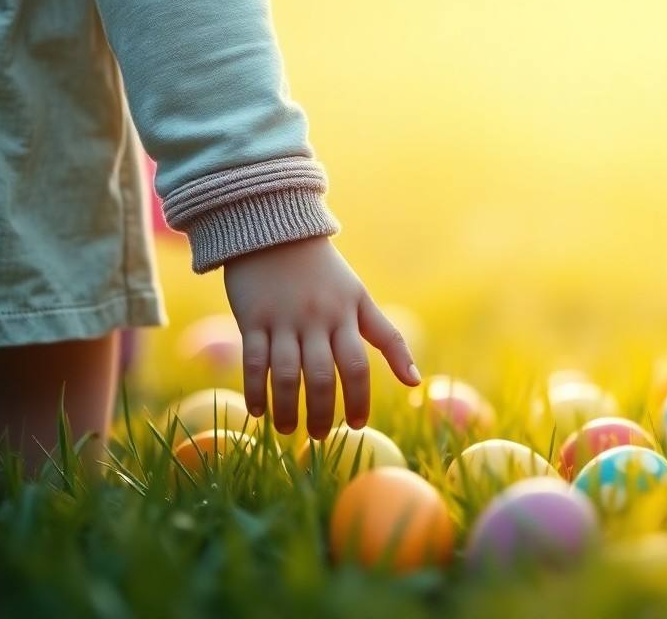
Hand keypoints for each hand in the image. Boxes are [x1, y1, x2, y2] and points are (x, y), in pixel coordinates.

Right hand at [222, 236, 420, 437]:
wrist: (276, 231)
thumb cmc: (325, 273)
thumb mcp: (360, 299)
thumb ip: (388, 339)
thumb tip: (416, 382)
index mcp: (345, 316)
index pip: (357, 365)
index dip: (359, 398)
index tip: (358, 425)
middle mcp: (316, 320)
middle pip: (323, 375)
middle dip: (323, 411)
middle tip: (321, 436)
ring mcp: (282, 320)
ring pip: (287, 373)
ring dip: (288, 407)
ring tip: (289, 430)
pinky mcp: (251, 318)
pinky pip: (253, 360)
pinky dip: (255, 389)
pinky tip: (258, 412)